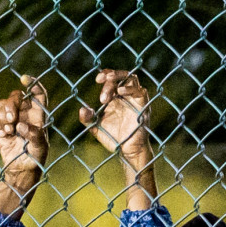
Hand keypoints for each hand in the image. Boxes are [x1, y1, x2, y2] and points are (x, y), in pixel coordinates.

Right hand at [0, 75, 48, 173]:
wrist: (20, 171)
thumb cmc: (35, 159)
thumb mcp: (40, 149)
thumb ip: (34, 136)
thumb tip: (21, 126)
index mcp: (39, 116)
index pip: (38, 94)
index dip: (33, 84)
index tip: (24, 79)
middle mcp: (25, 114)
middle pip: (16, 96)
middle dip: (11, 105)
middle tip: (11, 119)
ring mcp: (12, 120)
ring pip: (2, 104)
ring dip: (3, 115)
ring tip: (8, 131)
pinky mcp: (1, 127)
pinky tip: (2, 135)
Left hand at [80, 69, 156, 208]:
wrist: (127, 151)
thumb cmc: (113, 138)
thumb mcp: (96, 128)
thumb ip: (88, 119)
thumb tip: (82, 109)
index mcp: (115, 98)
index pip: (112, 79)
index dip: (106, 75)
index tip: (97, 80)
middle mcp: (126, 96)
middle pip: (122, 76)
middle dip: (111, 77)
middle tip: (101, 83)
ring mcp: (135, 100)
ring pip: (133, 79)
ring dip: (120, 79)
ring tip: (110, 86)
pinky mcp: (143, 106)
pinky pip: (141, 92)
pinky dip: (131, 89)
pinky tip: (120, 92)